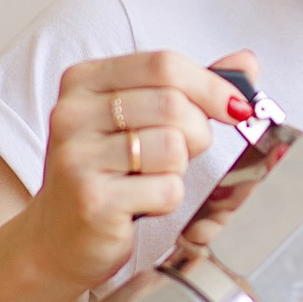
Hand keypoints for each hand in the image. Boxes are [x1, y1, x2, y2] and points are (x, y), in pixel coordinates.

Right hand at [0, 49, 258, 301]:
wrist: (57, 239)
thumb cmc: (106, 172)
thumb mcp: (138, 118)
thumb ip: (189, 87)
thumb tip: (246, 62)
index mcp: (84, 80)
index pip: (164, 64)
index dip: (211, 85)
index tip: (235, 107)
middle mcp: (72, 113)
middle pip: (174, 105)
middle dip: (197, 133)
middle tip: (180, 154)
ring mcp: (78, 157)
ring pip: (174, 147)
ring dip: (177, 170)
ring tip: (149, 179)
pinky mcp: (92, 200)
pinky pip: (166, 189)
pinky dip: (167, 199)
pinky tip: (140, 204)